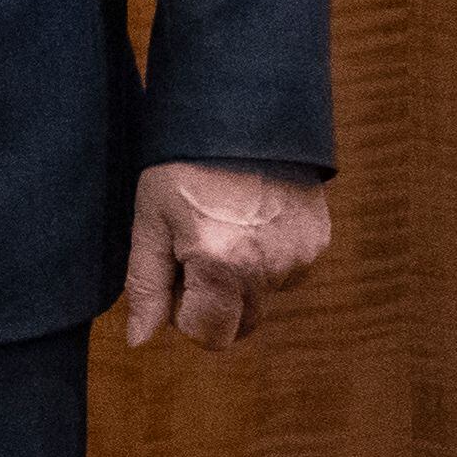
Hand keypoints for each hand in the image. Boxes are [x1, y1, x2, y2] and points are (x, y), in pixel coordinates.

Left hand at [121, 161, 331, 349]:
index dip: (183, 314)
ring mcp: (299, 257)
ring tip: (222, 223)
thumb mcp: (149, 220)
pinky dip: (267, 256)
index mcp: (219, 266)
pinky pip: (288, 271)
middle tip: (192, 249)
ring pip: (264, 297)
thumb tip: (138, 341)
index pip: (208, 336)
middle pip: (240, 324)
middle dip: (213, 302)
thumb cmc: (181, 166)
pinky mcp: (318, 242)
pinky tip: (249, 217)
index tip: (174, 275)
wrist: (240, 115)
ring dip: (242, 278)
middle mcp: (267, 270)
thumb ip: (146, 286)